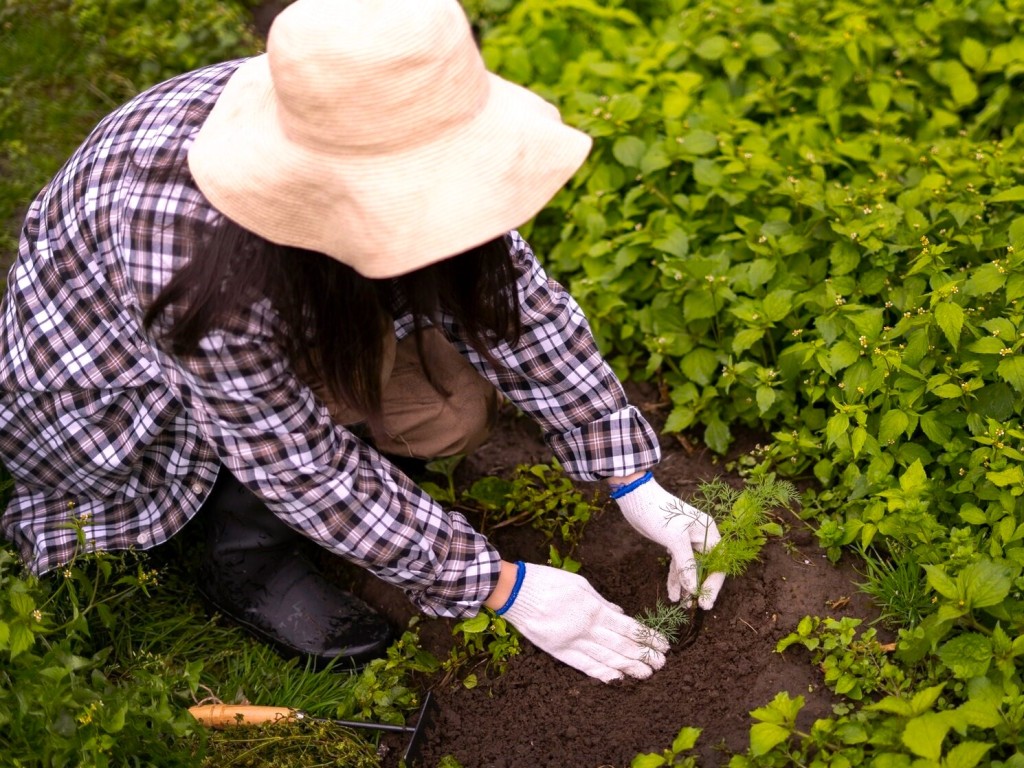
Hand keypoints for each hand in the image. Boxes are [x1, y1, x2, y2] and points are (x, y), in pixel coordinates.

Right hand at [500, 563, 667, 681]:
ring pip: (607, 658)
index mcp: (593, 610)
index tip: (663, 644)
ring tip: (646, 674)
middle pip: (621, 646)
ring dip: (629, 667)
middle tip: (661, 663)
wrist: (515, 593)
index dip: (648, 638)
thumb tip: (621, 614)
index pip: (629, 628)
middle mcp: (586, 629)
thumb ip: (602, 602)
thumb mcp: (580, 585)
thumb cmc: (548, 582)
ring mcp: (572, 643)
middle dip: (644, 655)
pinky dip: (602, 672)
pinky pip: (584, 665)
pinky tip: (616, 677)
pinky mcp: (559, 651)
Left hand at [613, 475, 724, 608]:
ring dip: (686, 586)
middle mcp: (701, 537)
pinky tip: (672, 594)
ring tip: (681, 605)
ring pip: (691, 569)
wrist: (637, 497)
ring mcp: (687, 542)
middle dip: (700, 587)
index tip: (705, 602)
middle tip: (694, 607)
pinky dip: (676, 579)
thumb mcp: (675, 539)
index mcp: (709, 532)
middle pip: (706, 568)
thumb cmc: (659, 513)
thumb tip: (694, 589)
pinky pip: (679, 566)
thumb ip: (687, 564)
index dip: (713, 584)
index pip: (719, 563)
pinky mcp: (674, 544)